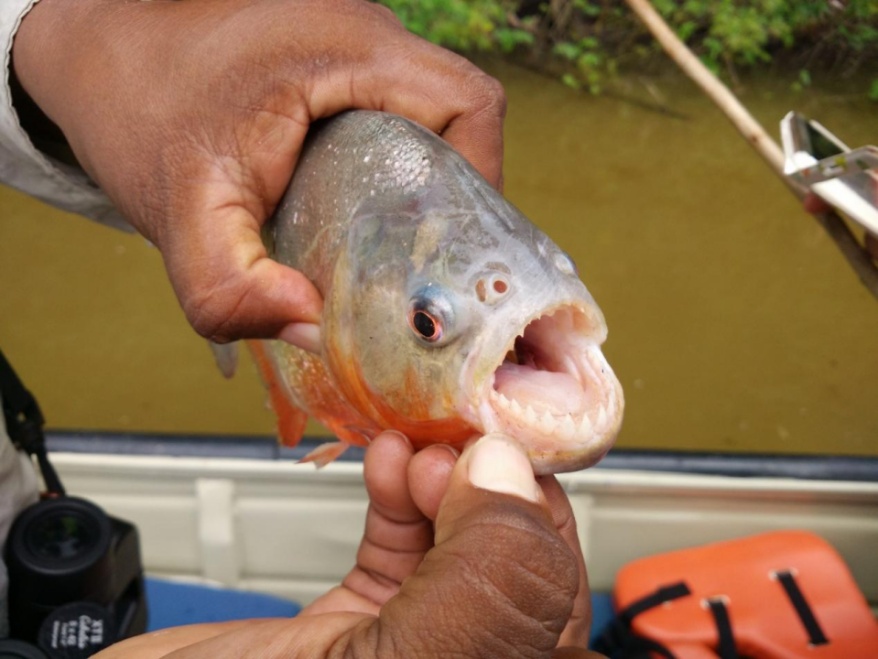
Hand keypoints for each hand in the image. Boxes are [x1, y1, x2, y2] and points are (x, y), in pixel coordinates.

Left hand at [12, 0, 505, 347]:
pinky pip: (400, 111)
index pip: (467, 102)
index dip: (484, 175)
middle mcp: (363, 33)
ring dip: (428, 178)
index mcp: (344, 50)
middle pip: (462, 113)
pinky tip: (363, 207)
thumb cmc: (139, 112)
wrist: (103, 55)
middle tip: (425, 256)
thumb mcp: (179, 215)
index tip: (456, 242)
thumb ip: (231, 289)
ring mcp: (355, 41)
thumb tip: (313, 330)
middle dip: (457, 192)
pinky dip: (398, 162)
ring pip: (433, 114)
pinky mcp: (342, 60)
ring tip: (396, 239)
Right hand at [94, 432, 602, 657]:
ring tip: (410, 441)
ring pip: (458, 543)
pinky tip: (386, 460)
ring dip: (439, 476)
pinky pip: (400, 549)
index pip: (558, 587)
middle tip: (446, 434)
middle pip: (512, 558)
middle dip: (482, 482)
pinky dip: (396, 495)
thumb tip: (507, 475)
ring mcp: (414, 652)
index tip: (494, 443)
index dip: (534, 506)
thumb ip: (482, 581)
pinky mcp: (355, 631)